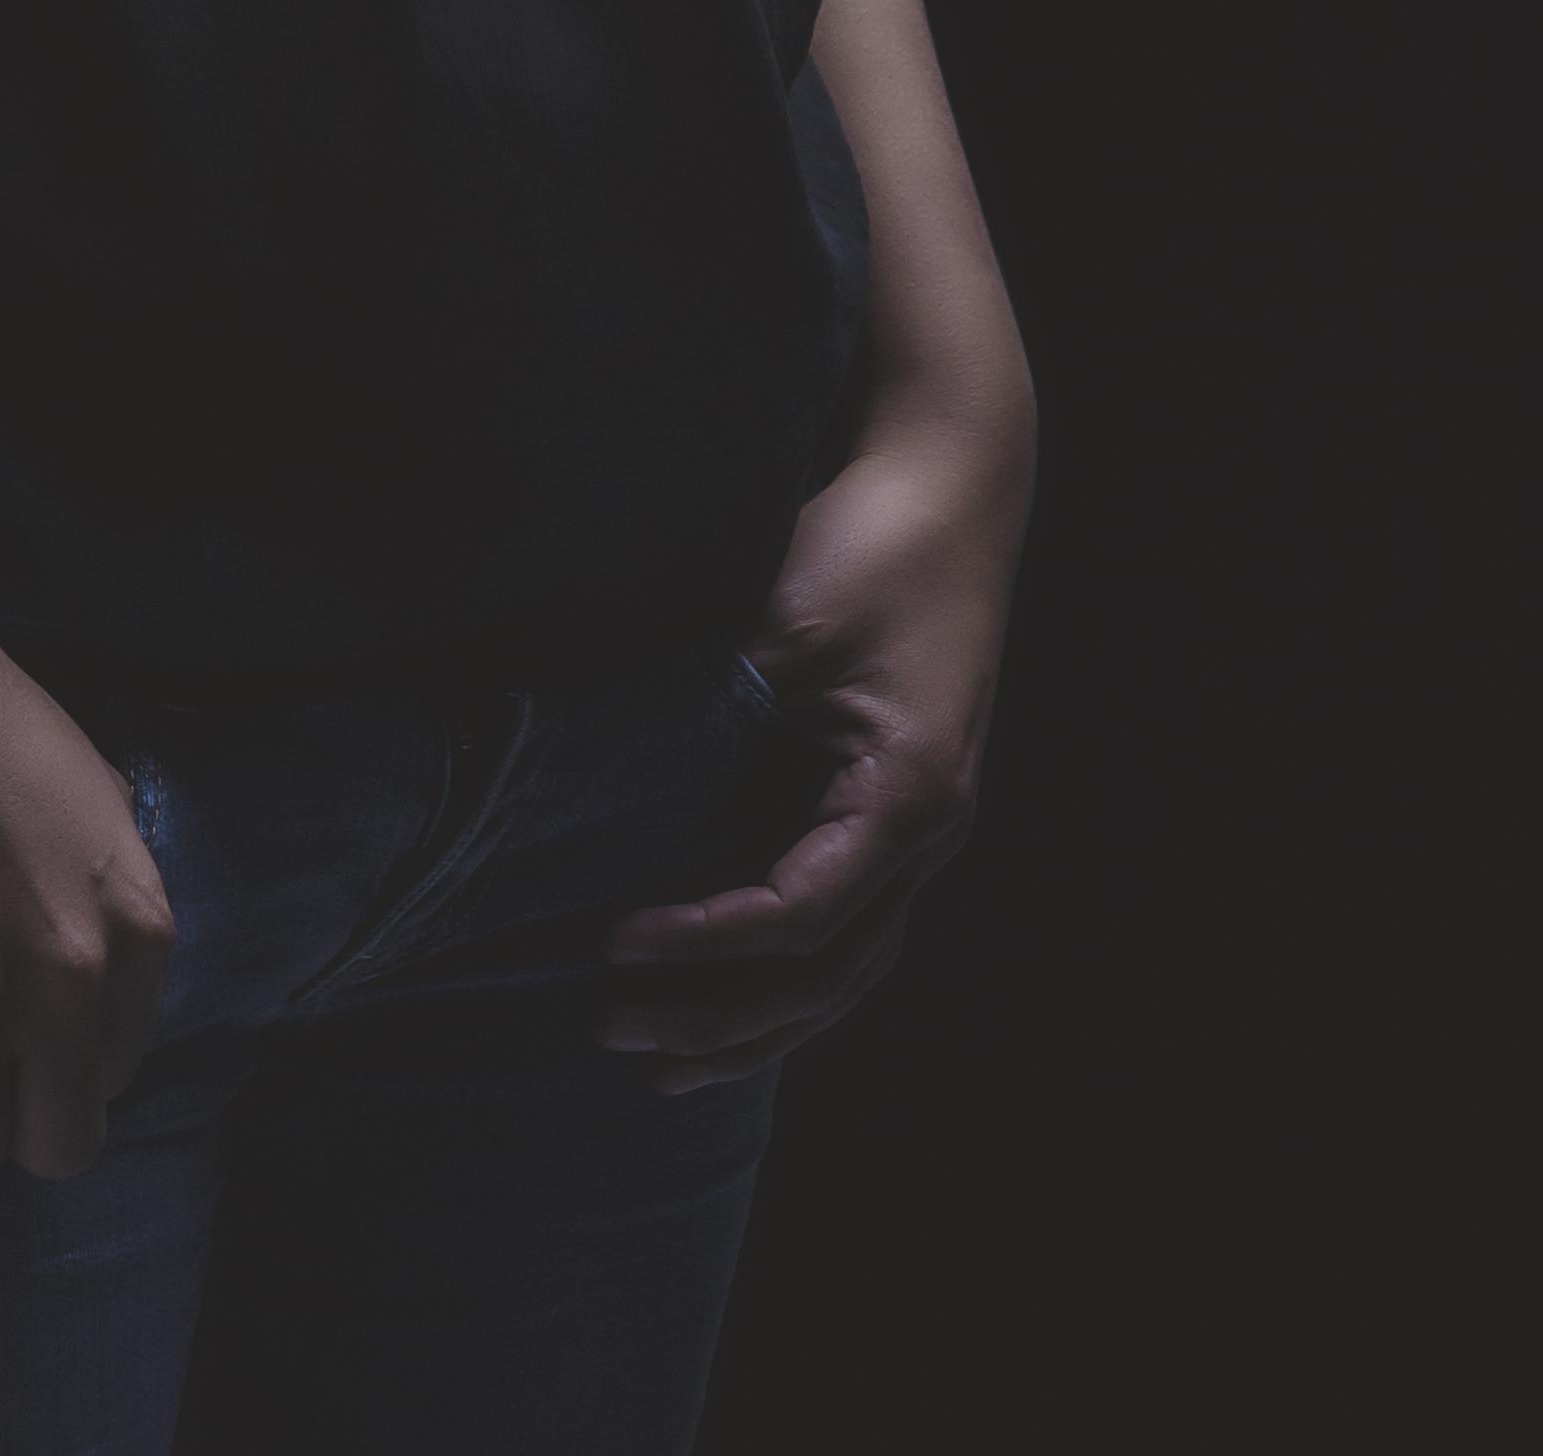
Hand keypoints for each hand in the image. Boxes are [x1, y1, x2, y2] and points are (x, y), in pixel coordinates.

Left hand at [593, 406, 1031, 1088]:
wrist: (950, 480)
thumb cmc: (871, 544)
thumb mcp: (782, 623)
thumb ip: (706, 708)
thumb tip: (592, 772)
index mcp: (907, 800)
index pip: (797, 916)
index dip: (701, 941)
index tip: (611, 942)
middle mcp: (928, 834)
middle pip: (828, 976)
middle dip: (723, 1020)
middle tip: (614, 1034)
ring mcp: (924, 825)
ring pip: (846, 970)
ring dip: (757, 1021)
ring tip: (667, 1063)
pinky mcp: (899, 802)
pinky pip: (846, 923)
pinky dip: (785, 972)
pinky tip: (728, 995)